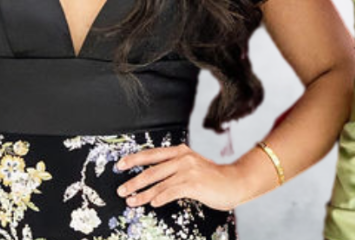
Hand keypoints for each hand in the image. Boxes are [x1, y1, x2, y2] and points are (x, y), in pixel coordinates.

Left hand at [115, 144, 245, 210]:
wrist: (235, 182)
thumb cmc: (212, 178)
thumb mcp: (192, 166)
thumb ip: (174, 168)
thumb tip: (151, 180)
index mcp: (181, 151)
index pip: (152, 154)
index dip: (134, 159)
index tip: (119, 165)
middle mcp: (183, 158)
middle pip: (151, 170)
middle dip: (133, 181)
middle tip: (121, 190)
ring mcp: (188, 170)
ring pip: (158, 183)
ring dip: (142, 194)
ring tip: (131, 201)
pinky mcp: (194, 184)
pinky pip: (171, 192)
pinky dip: (159, 198)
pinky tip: (152, 204)